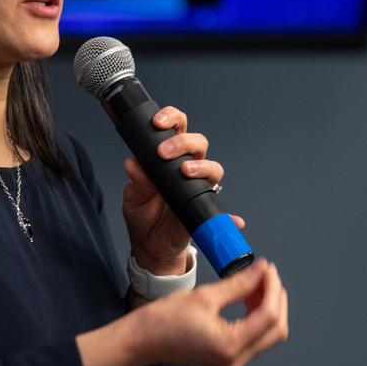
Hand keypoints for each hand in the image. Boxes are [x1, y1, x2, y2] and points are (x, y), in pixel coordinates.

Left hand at [122, 105, 244, 274]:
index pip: (176, 129)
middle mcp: (187, 168)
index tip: (158, 122)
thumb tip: (133, 164)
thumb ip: (136, 181)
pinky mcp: (205, 208)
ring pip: (212, 167)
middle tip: (164, 152)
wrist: (150, 246)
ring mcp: (199, 187)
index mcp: (168, 158)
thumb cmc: (143, 215)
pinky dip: (230, 215)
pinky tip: (233, 219)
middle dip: (183, 142)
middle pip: (198, 143)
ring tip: (186, 172)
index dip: (171, 119)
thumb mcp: (133, 198)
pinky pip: (222, 210)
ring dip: (202, 166)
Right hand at [130, 258, 288, 365]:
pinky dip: (256, 316)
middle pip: (275, 330)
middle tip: (265, 274)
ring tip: (256, 282)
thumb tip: (261, 271)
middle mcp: (236, 360)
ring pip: (267, 334)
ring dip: (267, 307)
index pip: (269, 316)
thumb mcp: (204, 295)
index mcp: (230, 346)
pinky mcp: (227, 359)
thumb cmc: (163, 320)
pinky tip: (247, 297)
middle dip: (275, 299)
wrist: (141, 340)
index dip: (272, 289)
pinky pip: (253, 337)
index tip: (268, 269)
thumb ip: (238, 284)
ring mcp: (233, 362)